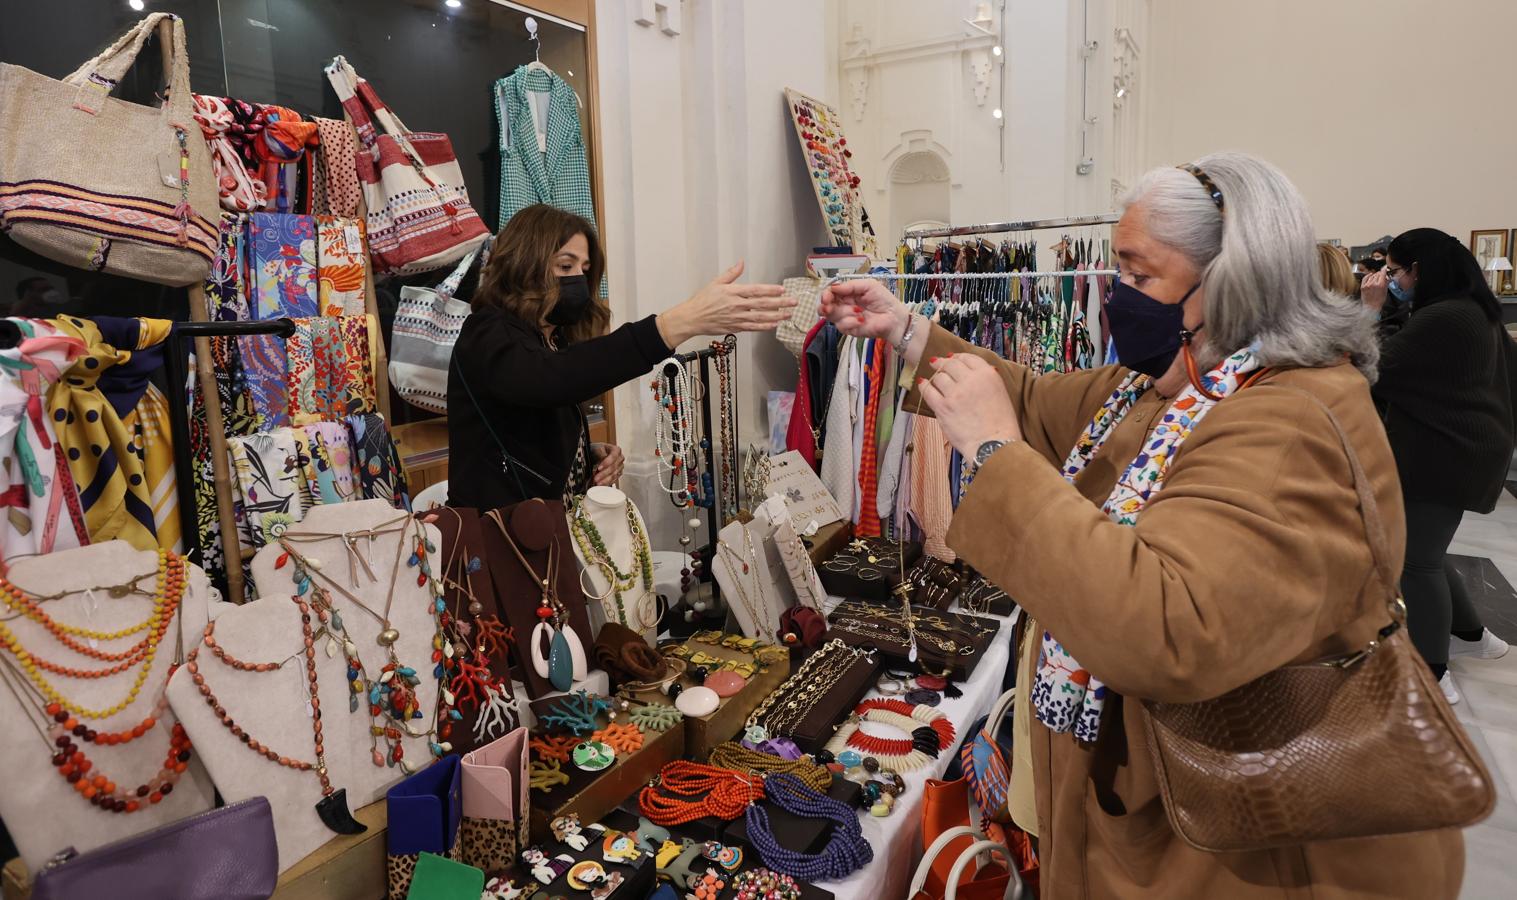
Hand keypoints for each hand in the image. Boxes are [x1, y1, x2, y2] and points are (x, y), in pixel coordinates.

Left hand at [591, 443, 623, 485]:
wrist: (596, 454)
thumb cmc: (597, 450)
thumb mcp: (596, 448)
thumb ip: (599, 451)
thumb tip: (602, 456)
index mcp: (616, 450)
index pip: (613, 456)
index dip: (606, 463)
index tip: (599, 468)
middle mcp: (620, 458)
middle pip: (614, 467)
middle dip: (604, 474)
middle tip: (596, 478)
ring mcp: (620, 467)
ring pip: (614, 475)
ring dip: (605, 480)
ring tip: (597, 483)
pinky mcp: (618, 474)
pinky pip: (614, 480)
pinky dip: (607, 483)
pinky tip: (601, 484)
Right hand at [656, 261, 794, 346]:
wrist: (692, 318)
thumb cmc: (702, 300)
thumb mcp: (716, 283)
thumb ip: (731, 274)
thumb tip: (741, 262)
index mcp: (733, 292)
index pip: (756, 290)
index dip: (770, 290)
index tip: (782, 290)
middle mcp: (737, 305)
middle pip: (763, 304)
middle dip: (780, 303)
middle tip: (794, 302)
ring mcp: (737, 318)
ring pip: (761, 317)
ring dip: (777, 316)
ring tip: (789, 314)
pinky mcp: (736, 328)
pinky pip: (753, 327)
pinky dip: (765, 326)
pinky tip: (775, 324)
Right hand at [819, 279, 908, 342]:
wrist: (894, 317)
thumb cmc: (884, 300)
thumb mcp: (868, 285)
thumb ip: (849, 285)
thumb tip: (833, 287)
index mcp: (847, 294)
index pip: (830, 294)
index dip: (826, 295)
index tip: (827, 297)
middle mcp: (844, 306)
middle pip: (825, 306)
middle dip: (825, 306)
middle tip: (829, 306)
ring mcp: (846, 318)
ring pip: (832, 316)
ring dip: (844, 312)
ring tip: (859, 310)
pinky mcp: (849, 330)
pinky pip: (841, 325)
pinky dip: (851, 321)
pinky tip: (861, 319)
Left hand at [918, 354, 1022, 457]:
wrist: (994, 444)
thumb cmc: (1001, 424)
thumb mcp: (1001, 394)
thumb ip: (987, 381)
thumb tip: (973, 373)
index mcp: (988, 375)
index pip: (968, 358)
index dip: (958, 356)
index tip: (952, 357)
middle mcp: (970, 380)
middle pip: (950, 364)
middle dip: (942, 362)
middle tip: (936, 362)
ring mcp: (955, 394)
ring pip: (939, 376)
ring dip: (935, 376)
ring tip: (932, 377)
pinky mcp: (942, 407)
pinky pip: (928, 391)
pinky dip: (924, 386)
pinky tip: (922, 384)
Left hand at [1360, 270, 1388, 311]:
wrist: (1371, 306)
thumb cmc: (1379, 300)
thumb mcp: (1385, 291)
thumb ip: (1386, 283)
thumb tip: (1387, 277)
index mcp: (1380, 285)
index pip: (1382, 273)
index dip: (1384, 270)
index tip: (1385, 268)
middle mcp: (1373, 284)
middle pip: (1377, 274)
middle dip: (1381, 274)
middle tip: (1382, 275)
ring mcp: (1367, 285)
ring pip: (1372, 275)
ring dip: (1375, 275)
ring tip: (1377, 278)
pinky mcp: (1362, 286)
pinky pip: (1365, 278)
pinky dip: (1368, 276)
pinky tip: (1370, 275)